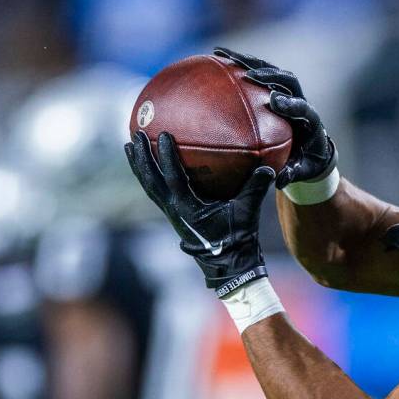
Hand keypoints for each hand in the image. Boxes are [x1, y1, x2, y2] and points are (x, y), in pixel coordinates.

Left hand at [124, 131, 274, 295]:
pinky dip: (148, 175)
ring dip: (139, 165)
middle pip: (150, 181)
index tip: (163, 135)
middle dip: (141, 158)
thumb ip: (256, 189)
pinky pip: (155, 191)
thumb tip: (268, 167)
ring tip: (130, 145)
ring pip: (148, 186)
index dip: (167, 157)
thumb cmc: (238, 239)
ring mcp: (171, 213)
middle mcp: (174, 210)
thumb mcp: (247, 213)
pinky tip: (147, 164)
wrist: (229, 265)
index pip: (173, 179)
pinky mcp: (173, 214)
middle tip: (135, 134)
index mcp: (188, 209)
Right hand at [214, 47, 335, 188]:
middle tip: (249, 75)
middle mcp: (300, 101)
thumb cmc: (304, 161)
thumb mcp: (300, 172)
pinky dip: (240, 63)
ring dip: (250, 62)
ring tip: (224, 56)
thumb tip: (277, 180)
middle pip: (288, 81)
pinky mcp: (275, 86)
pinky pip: (258, 71)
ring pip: (271, 70)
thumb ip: (291, 174)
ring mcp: (288, 91)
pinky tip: (216, 56)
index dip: (290, 103)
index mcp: (310, 121)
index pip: (303, 108)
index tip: (273, 101)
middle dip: (269, 76)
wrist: (311, 147)